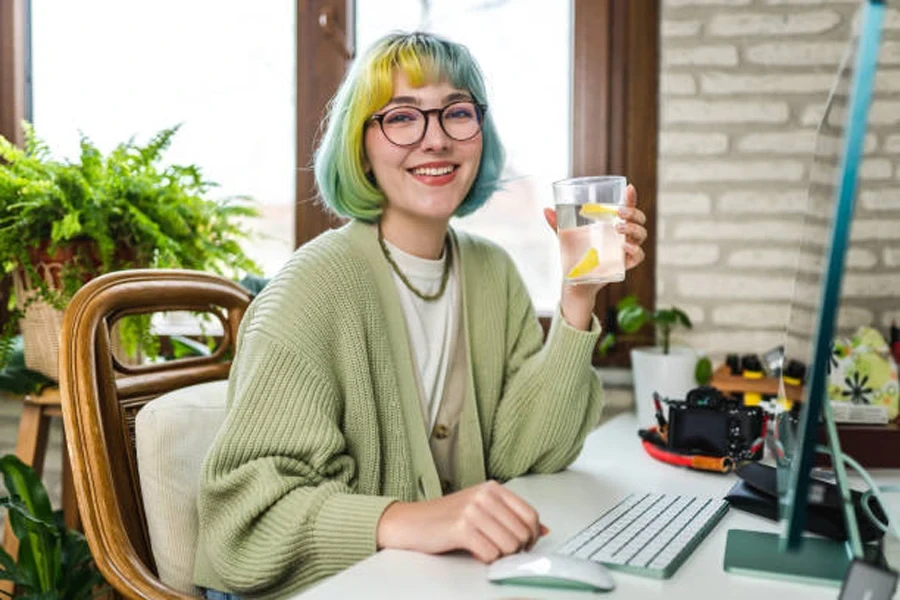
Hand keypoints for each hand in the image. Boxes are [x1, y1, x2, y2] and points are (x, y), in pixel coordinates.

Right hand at [376, 480, 548, 562]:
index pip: (531, 515)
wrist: (408, 522)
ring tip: (485, 550)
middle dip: (515, 549)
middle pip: (522, 533)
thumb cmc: (444, 518)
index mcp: (493, 488)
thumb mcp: (480, 510)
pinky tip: (474, 552)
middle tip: (499, 551)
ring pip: (509, 545)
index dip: (531, 536)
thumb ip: (510, 517)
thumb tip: (543, 530)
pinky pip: (490, 553)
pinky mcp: (461, 527)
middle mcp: (484, 495)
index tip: (523, 545)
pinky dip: (486, 559)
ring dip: (500, 555)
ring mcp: (472, 510)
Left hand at [544, 184, 647, 329]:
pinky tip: (625, 247)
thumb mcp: (566, 238)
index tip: (629, 188)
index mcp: (611, 224)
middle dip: (633, 213)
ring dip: (633, 229)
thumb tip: (546, 209)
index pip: (627, 208)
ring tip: (619, 229)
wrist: (574, 282)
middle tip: (619, 214)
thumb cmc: (574, 256)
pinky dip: (635, 250)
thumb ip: (558, 224)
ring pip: (641, 235)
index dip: (631, 198)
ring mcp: (625, 250)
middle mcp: (622, 235)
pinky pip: (639, 256)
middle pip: (639, 220)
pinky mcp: (624, 265)